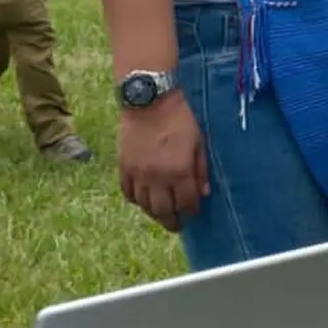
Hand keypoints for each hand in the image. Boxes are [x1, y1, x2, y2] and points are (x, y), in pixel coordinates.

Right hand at [118, 91, 209, 232]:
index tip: (194, 212)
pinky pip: (127, 193)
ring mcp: (138, 174)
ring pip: (144, 205)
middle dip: (172, 221)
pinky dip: (136, 200)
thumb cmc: (179, 119)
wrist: (149, 101)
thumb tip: (204, 192)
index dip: (191, 211)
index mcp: (179, 171)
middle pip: (163, 211)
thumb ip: (201, 168)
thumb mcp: (199, 141)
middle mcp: (157, 178)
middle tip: (177, 225)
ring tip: (161, 214)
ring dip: (154, 213)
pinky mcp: (123, 168)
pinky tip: (143, 200)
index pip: (186, 202)